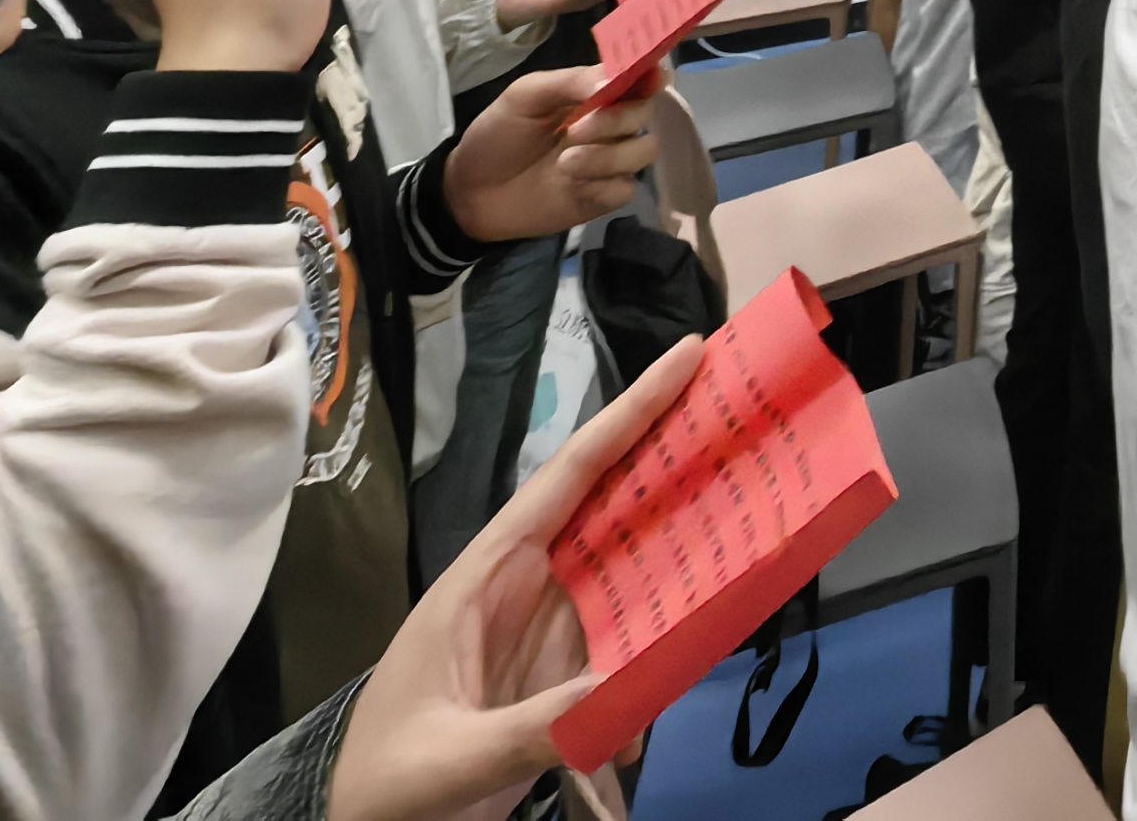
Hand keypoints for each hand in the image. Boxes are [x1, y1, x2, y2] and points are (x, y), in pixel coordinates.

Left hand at [320, 333, 707, 820]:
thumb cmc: (384, 785)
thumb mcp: (450, 758)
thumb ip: (531, 729)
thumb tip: (621, 694)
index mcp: (483, 581)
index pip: (564, 481)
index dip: (627, 417)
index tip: (688, 358)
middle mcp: (523, 593)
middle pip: (610, 509)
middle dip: (674, 459)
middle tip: (750, 413)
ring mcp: (548, 637)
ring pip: (631, 571)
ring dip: (686, 544)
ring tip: (752, 505)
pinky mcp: (565, 683)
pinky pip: (632, 643)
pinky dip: (670, 636)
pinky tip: (706, 628)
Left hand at [444, 64, 662, 244]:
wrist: (470, 193)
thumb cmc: (496, 136)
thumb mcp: (524, 96)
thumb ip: (569, 82)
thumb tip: (613, 80)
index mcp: (592, 94)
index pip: (636, 78)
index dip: (650, 76)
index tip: (652, 79)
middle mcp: (608, 125)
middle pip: (644, 113)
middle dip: (616, 120)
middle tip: (575, 131)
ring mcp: (608, 162)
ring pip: (643, 151)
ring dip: (608, 156)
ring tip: (565, 164)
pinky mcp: (603, 197)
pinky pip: (627, 189)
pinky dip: (604, 185)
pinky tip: (574, 187)